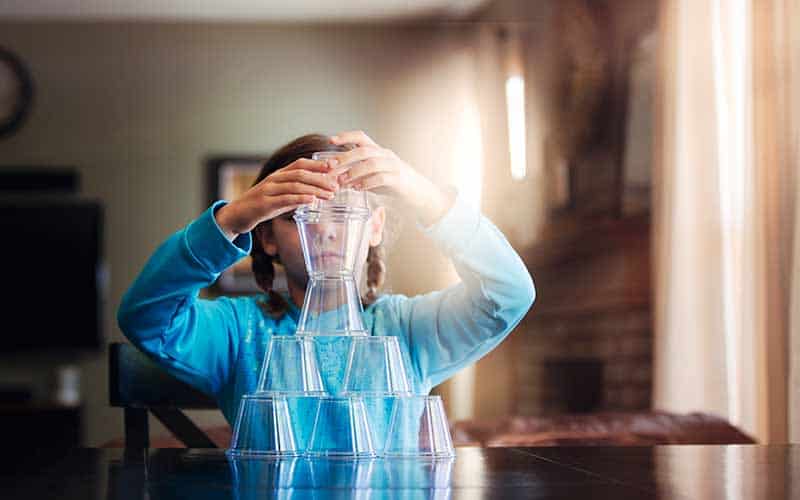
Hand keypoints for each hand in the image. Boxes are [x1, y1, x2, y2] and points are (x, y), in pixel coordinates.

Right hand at [215, 158, 339, 239]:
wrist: (235, 215)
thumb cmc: (260, 206)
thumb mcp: (279, 197)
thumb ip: (295, 194)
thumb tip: (316, 194)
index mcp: (278, 175)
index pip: (300, 164)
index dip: (318, 163)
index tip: (335, 166)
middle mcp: (274, 179)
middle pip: (301, 173)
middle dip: (321, 178)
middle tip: (337, 185)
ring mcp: (268, 190)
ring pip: (295, 185)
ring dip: (315, 189)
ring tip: (330, 195)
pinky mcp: (264, 204)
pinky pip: (285, 199)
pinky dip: (300, 199)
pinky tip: (312, 201)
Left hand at [330, 130, 452, 225]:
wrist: (419, 193)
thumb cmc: (394, 183)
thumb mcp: (375, 174)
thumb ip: (359, 173)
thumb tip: (336, 177)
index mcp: (379, 151)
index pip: (362, 137)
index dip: (346, 136)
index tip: (331, 140)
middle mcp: (386, 155)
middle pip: (363, 151)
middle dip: (345, 158)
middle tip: (330, 166)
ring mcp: (393, 166)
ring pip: (371, 164)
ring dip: (353, 172)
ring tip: (342, 181)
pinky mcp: (398, 180)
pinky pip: (380, 178)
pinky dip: (366, 183)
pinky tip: (357, 189)